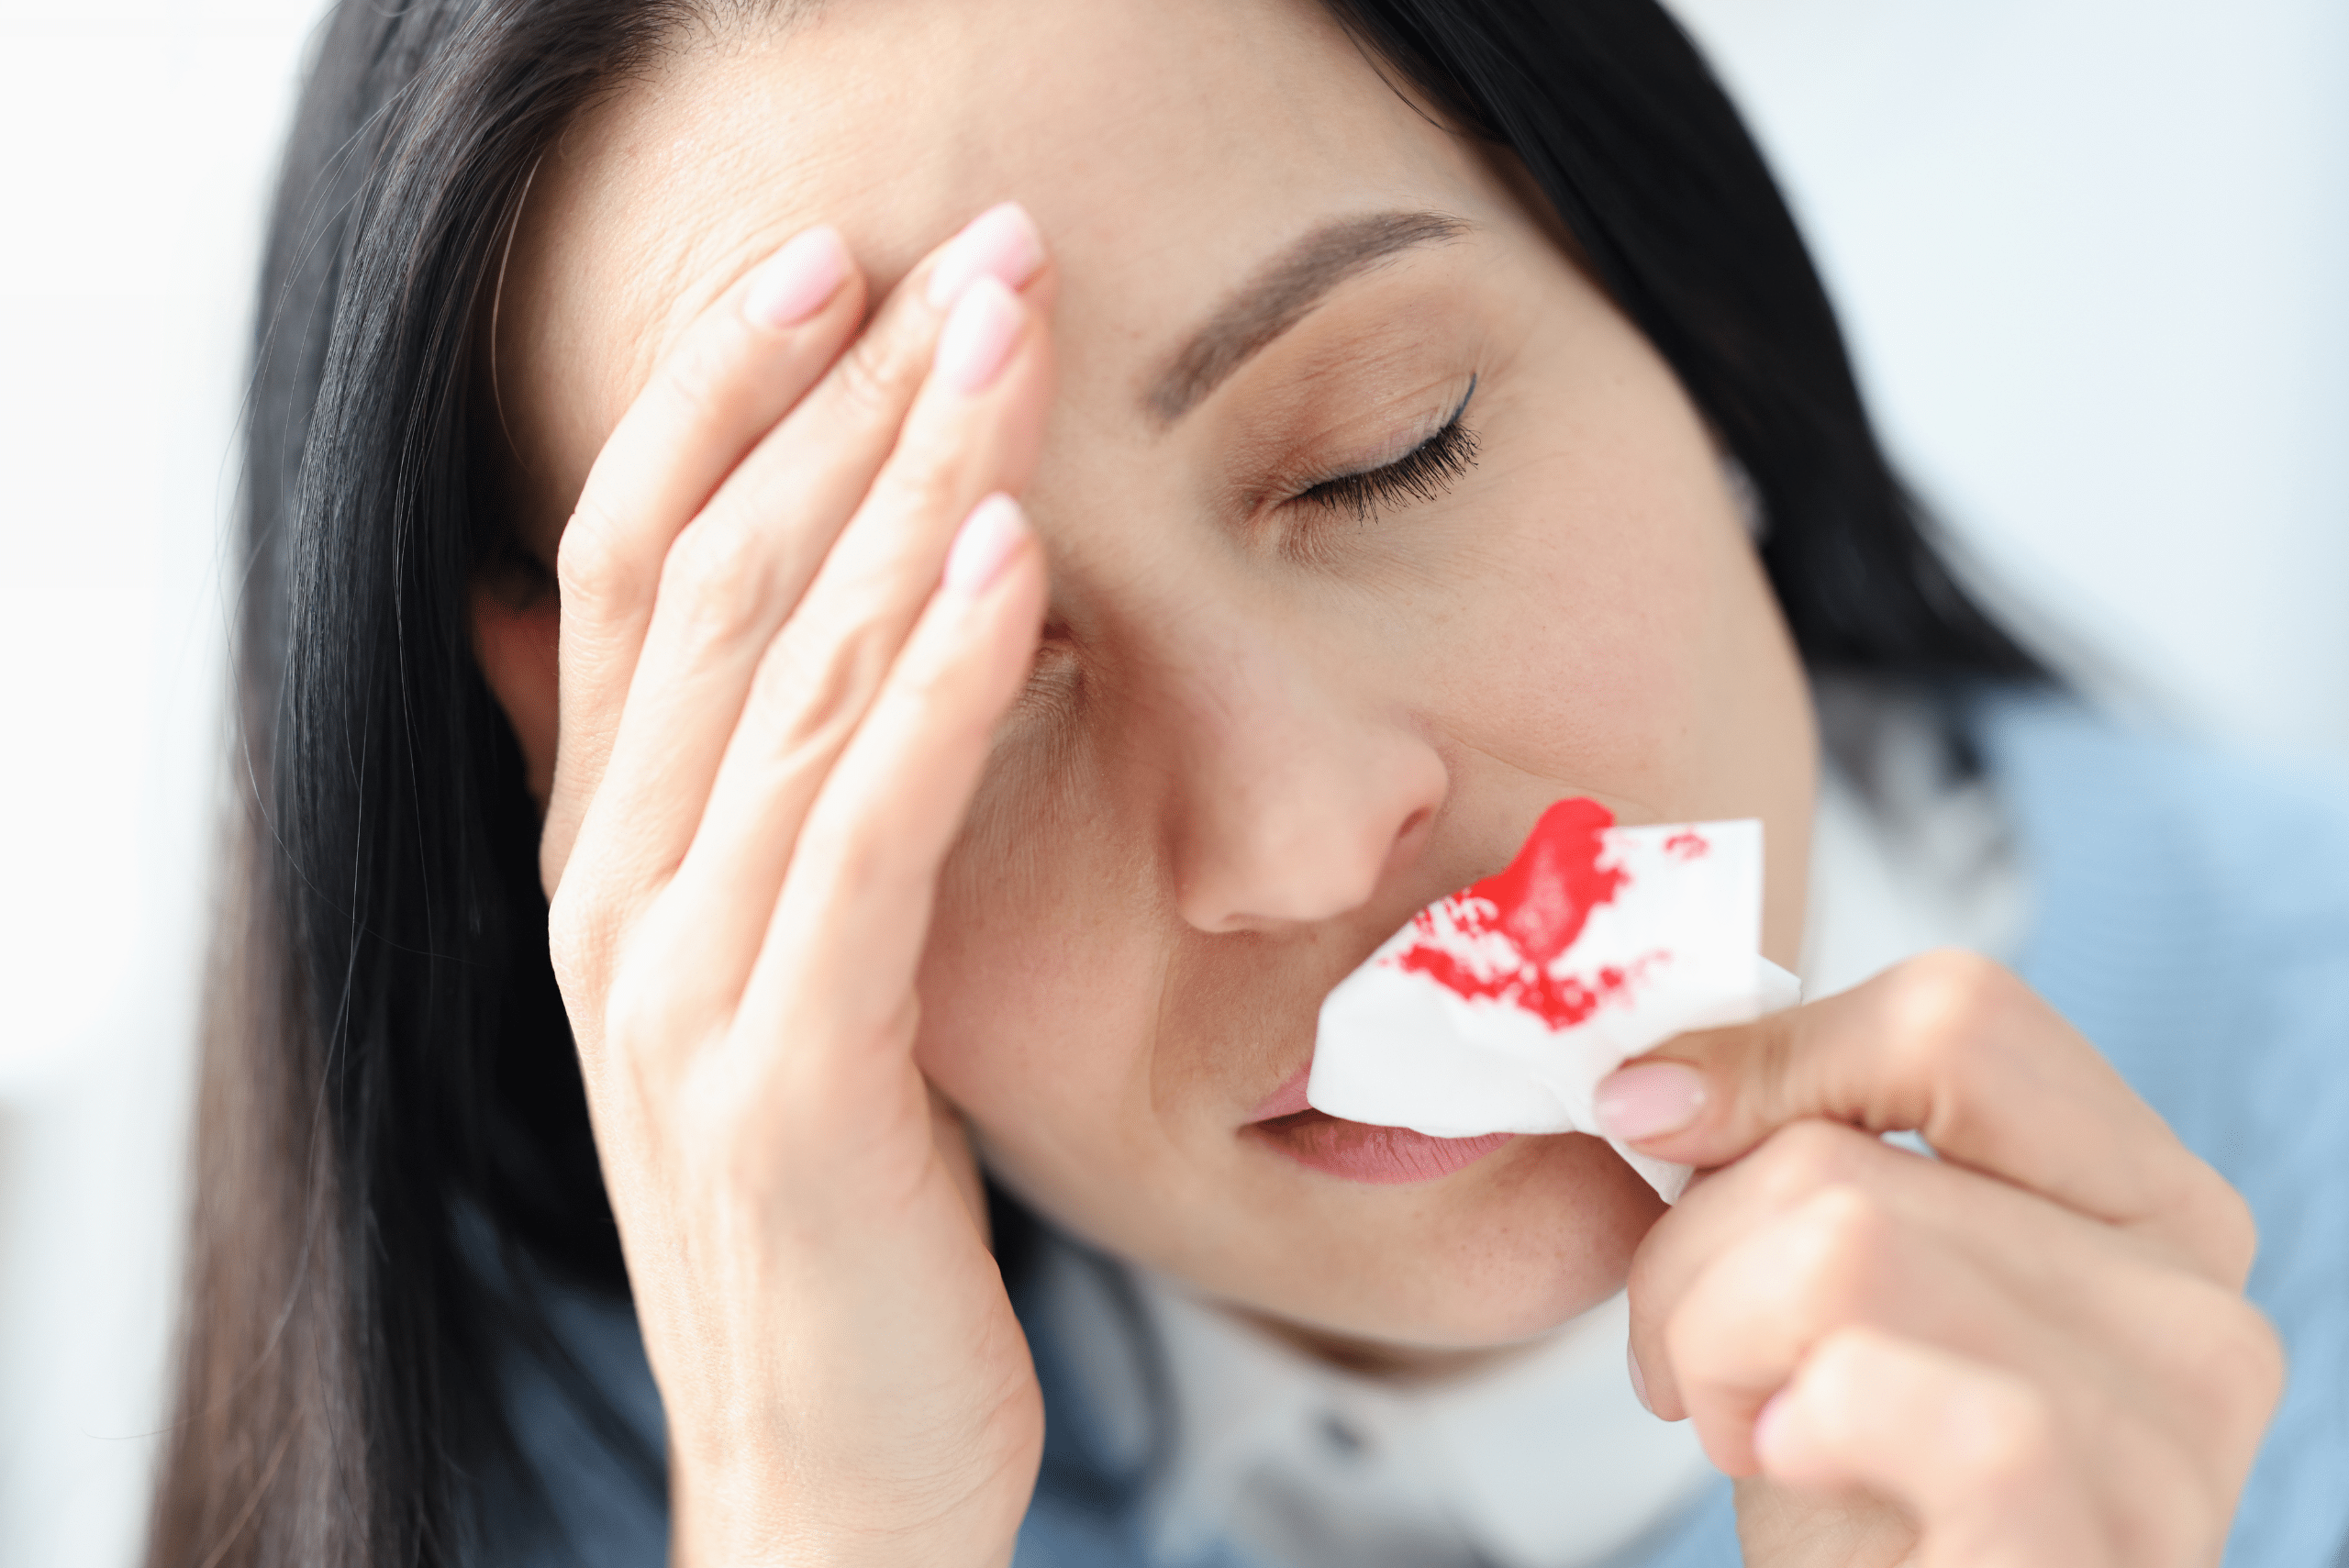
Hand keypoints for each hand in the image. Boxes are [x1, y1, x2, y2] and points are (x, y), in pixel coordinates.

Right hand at [540, 205, 1055, 1566]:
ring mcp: (678, 985)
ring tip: (1005, 337)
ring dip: (905, 485)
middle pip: (716, 580)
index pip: (636, 565)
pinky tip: (1008, 553)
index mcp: (608, 862)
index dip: (714, 397)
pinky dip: (937, 676)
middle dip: (840, 396)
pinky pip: (862, 829)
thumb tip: (679, 658)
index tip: (828, 266)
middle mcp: (612, 898)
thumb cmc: (832, 1221)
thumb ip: (725, 819)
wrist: (826, 1476)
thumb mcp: (758, 993)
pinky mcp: (784, 1073)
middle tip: (966, 250)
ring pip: (789, 673)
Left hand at [1604, 950, 2282, 1567]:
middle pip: (1839, 1148)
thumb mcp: (1828, 1279)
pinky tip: (1796, 1466)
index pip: (1955, 1012)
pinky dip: (1782, 1419)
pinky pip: (1876, 1384)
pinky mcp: (2101, 1536)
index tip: (1654, 1129)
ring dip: (1709, 1345)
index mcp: (2148, 1202)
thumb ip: (1799, 1143)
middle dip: (1692, 1252)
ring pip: (1831, 1246)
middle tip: (1694, 1363)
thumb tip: (1652, 1085)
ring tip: (1747, 1429)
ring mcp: (2174, 1429)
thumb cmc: (1862, 1488)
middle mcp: (2197, 1302)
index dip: (1767, 1059)